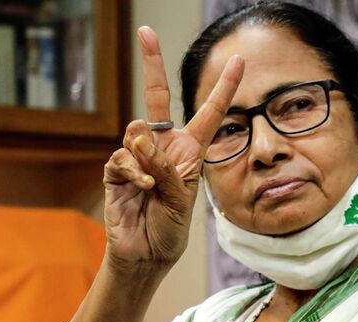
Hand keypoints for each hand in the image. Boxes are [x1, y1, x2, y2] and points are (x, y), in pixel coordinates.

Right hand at [102, 26, 243, 268]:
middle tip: (146, 32)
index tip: (239, 61)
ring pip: (138, 130)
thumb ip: (167, 169)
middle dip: (151, 64)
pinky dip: (134, 172)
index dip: (224, 87)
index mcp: (190, 151)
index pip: (209, 112)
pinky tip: (142, 189)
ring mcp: (139, 155)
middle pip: (156, 97)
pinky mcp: (117, 169)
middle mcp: (164, 146)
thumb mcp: (182, 199)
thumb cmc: (170, 227)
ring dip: (148, 155)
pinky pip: (122, 156)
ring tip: (154, 184)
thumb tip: (141, 137)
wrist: (147, 253)